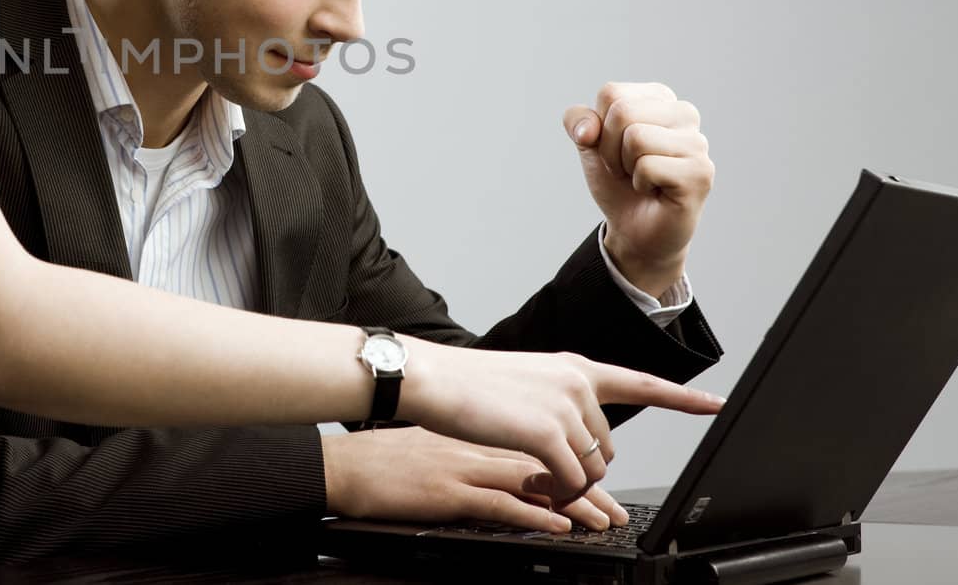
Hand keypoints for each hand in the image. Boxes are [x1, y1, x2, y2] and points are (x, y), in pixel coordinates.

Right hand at [323, 427, 632, 532]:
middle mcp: (476, 444)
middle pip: (546, 460)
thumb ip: (466, 449)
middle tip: (616, 509)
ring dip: (574, 503)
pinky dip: (534, 514)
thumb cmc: (377, 459)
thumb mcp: (431, 445)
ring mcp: (465, 465)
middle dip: (586, 486)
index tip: (607, 460)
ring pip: (535, 482)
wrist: (340, 464)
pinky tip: (559, 524)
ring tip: (605, 522)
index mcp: (474, 432)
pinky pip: (502, 503)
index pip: (536, 434)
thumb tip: (495, 463)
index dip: (572, 451)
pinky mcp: (450, 489)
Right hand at [401, 340, 723, 503]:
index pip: (639, 382)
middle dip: (581, 467)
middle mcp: (577, 383)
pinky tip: (534, 484)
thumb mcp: (524, 384)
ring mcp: (566, 408)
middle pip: (608, 448)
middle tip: (544, 470)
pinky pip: (570, 482)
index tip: (714, 402)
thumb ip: (558, 402)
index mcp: (573, 368)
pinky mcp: (548, 434)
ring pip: (591, 469)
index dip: (680, 397)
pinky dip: (555, 493)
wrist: (431, 378)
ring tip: (532, 474)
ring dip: (565, 484)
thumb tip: (577, 439)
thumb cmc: (466, 385)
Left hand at [564, 81, 714, 296]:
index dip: (599, 128)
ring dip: (625, 166)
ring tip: (641, 178)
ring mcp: (697, 142)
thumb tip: (588, 130)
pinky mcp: (701, 172)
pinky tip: (656, 190)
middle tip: (626, 168)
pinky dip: (640, 183)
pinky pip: (648, 166)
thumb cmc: (617, 181)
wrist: (634, 228)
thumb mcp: (588, 144)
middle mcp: (684, 113)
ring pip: (636, 136)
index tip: (615, 149)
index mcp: (659, 97)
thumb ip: (578, 121)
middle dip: (609, 148)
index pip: (611, 93)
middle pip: (622, 111)